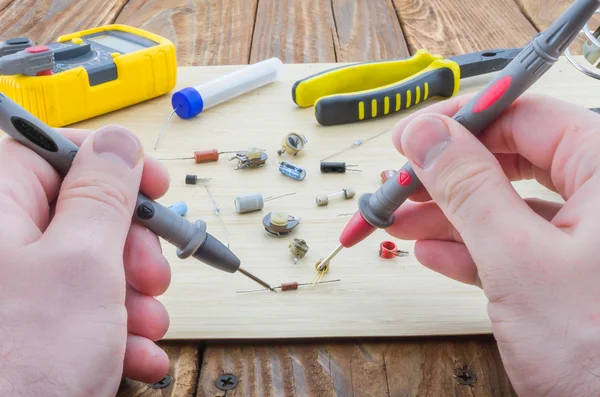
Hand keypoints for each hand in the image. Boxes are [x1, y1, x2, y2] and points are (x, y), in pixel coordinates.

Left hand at [0, 126, 171, 395]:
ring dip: (134, 296)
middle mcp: (2, 245)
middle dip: (131, 246)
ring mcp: (18, 290)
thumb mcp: (81, 265)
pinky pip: (86, 309)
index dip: (110, 162)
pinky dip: (119, 330)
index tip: (152, 183)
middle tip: (150, 273)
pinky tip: (136, 355)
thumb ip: (104, 194)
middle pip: (83, 213)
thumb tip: (118, 144)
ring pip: (94, 266)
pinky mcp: (34, 327)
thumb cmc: (16, 366)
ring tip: (144, 327)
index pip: (53, 151)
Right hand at [388, 94, 599, 395]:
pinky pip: (516, 245)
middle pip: (513, 160)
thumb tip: (426, 135)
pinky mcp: (574, 274)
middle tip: (402, 184)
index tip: (414, 136)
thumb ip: (468, 188)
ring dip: (449, 214)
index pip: (527, 115)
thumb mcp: (518, 260)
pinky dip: (472, 249)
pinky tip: (434, 253)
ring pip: (509, 205)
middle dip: (449, 175)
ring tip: (401, 221)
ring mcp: (589, 238)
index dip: (462, 122)